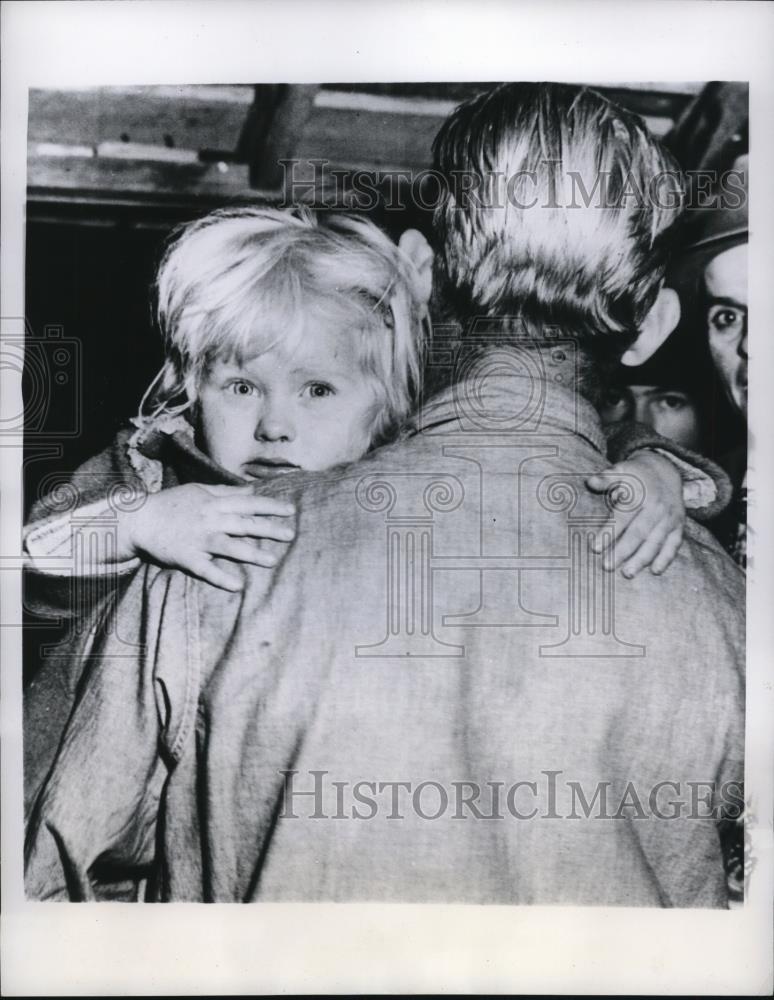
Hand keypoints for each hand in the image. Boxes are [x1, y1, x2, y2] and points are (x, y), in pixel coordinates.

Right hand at [120, 483, 294, 590]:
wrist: (140, 519)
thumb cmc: (172, 504)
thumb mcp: (199, 491)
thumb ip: (226, 492)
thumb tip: (252, 490)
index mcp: (214, 503)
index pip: (248, 503)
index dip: (270, 507)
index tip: (291, 510)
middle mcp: (209, 520)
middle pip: (244, 524)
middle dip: (269, 529)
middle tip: (291, 535)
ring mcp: (198, 539)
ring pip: (229, 546)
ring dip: (251, 554)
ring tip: (272, 561)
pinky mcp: (186, 557)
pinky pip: (205, 569)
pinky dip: (221, 578)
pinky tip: (237, 585)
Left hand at [586, 451, 684, 577]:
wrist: (665, 471)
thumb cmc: (636, 475)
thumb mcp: (621, 470)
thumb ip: (606, 477)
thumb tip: (590, 482)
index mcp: (640, 495)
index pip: (623, 517)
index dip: (609, 532)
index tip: (595, 547)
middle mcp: (657, 508)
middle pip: (639, 533)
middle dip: (623, 551)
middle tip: (607, 566)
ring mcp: (669, 519)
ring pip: (656, 542)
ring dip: (642, 559)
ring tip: (628, 573)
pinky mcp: (678, 526)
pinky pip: (673, 544)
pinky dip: (666, 558)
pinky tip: (655, 571)